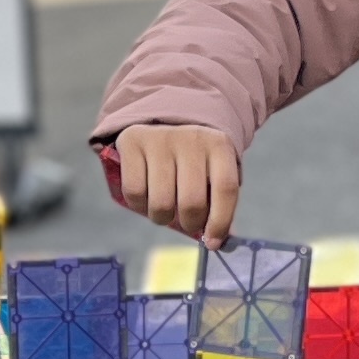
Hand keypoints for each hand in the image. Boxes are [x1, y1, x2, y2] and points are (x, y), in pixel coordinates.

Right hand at [100, 123, 242, 245]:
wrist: (163, 117)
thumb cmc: (193, 157)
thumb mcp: (213, 169)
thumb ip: (217, 201)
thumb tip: (217, 242)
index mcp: (219, 145)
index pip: (225, 189)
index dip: (221, 222)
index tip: (212, 242)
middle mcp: (191, 139)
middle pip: (192, 202)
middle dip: (189, 223)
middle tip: (187, 222)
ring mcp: (160, 139)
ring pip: (161, 203)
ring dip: (162, 218)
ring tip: (164, 210)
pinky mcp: (133, 142)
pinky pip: (134, 192)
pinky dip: (138, 206)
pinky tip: (145, 199)